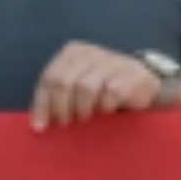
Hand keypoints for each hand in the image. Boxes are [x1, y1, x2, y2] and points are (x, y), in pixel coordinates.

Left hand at [32, 42, 172, 127]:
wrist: (143, 82)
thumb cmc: (103, 88)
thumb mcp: (77, 85)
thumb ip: (56, 96)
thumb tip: (36, 124)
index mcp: (72, 52)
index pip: (49, 77)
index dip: (42, 104)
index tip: (40, 127)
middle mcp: (90, 52)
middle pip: (63, 82)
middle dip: (60, 108)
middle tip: (64, 123)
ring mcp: (111, 61)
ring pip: (85, 88)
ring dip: (82, 109)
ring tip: (84, 118)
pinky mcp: (129, 74)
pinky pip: (110, 94)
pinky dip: (104, 107)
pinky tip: (105, 111)